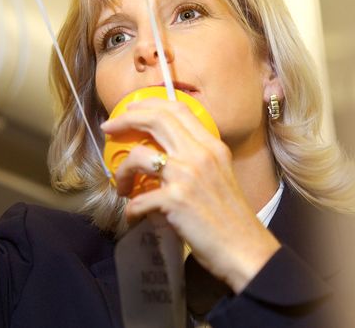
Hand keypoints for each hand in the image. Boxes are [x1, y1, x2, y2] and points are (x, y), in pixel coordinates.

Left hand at [101, 98, 280, 293]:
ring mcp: (187, 176)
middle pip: (156, 120)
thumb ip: (197, 159)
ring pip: (138, 156)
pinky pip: (138, 200)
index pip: (178, 109)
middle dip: (126, 119)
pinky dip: (131, 210)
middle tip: (109, 128)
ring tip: (122, 187)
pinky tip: (134, 218)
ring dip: (122, 172)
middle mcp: (200, 155)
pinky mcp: (175, 201)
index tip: (130, 109)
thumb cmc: (231, 218)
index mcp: (212, 147)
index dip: (149, 104)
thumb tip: (164, 155)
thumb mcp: (220, 175)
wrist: (244, 249)